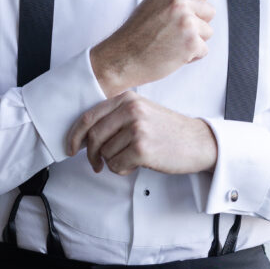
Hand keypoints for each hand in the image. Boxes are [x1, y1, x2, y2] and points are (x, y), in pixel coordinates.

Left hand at [67, 91, 217, 175]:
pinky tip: (137, 165)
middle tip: (96, 164)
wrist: (198, 142)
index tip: (71, 148)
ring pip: (105, 153)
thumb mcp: (142, 112)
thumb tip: (83, 136)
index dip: (75, 135)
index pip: (89, 117)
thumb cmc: (168, 131)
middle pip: (93, 137)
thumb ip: (115, 117)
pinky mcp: (142, 148)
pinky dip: (122, 170)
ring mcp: (136, 128)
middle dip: (91, 154)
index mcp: (127, 99)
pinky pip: (116, 165)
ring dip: (113, 162)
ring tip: (131, 158)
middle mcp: (131, 110)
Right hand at [90, 0, 214, 96]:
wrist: (120, 59)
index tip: (186, 16)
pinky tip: (172, 55)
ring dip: (194, 41)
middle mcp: (179, 2)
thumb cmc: (135, 36)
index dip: (197, 6)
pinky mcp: (191, 42)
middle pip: (209, 11)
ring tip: (171, 44)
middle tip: (175, 34)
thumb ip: (174, 0)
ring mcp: (186, 22)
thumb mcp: (152, 5)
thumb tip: (200, 3)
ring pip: (208, 32)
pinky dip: (191, 57)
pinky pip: (203, 50)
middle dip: (198, 24)